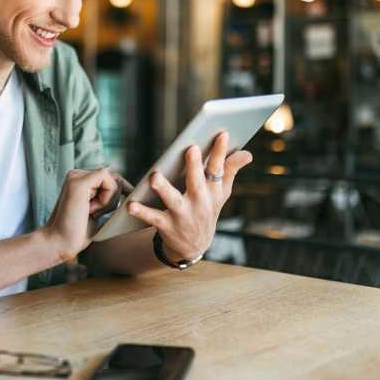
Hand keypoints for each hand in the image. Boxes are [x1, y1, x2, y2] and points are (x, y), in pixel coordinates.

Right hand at [42, 168, 117, 261]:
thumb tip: (127, 190)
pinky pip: (108, 181)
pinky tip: (91, 210)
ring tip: (90, 212)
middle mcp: (77, 175)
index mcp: (80, 180)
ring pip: (112, 179)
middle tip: (95, 213)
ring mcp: (76, 176)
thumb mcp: (98, 211)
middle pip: (114, 177)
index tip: (126, 203)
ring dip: (109, 200)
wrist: (59, 242)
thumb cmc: (78, 232)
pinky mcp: (79, 182)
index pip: (110, 178)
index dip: (121, 189)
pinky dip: (106, 198)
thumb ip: (107, 198)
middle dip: (114, 197)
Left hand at [127, 132, 252, 260]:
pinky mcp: (167, 226)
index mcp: (213, 192)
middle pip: (197, 182)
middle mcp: (200, 203)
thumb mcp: (220, 193)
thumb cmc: (206, 210)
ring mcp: (183, 215)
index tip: (222, 133)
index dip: (220, 152)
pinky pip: (153, 218)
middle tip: (191, 149)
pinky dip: (142, 212)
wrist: (194, 246)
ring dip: (164, 189)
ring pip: (173, 200)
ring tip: (154, 177)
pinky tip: (131, 205)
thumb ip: (230, 171)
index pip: (218, 169)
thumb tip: (247, 153)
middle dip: (195, 166)